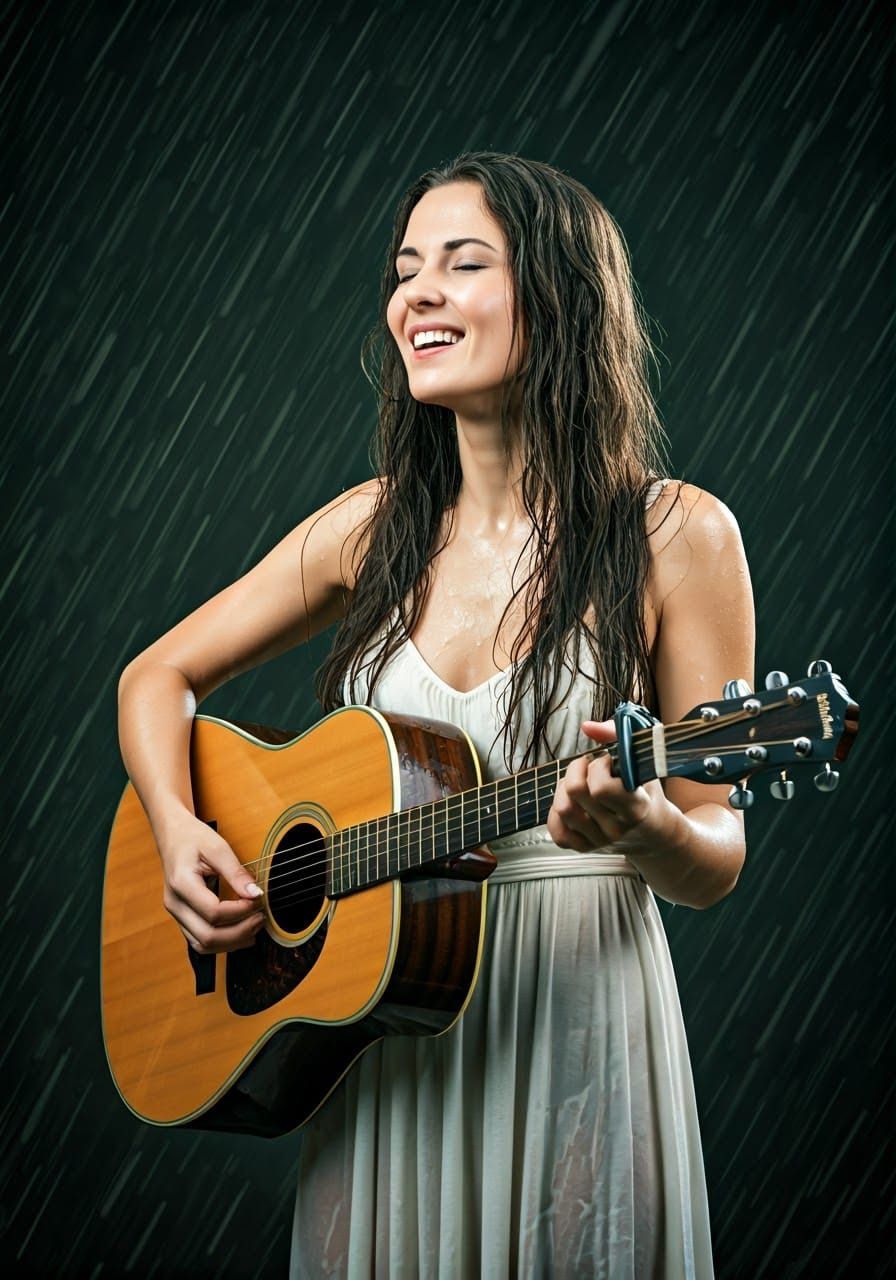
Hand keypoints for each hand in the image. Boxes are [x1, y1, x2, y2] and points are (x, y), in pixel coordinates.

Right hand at [155, 809, 265, 953]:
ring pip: (203, 945)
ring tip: (254, 927)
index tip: (257, 899)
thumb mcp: (218, 847)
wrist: (173, 835)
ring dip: (232, 942)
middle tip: (260, 918)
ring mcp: (176, 914)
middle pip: (207, 936)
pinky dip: (222, 941)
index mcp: (181, 884)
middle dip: (239, 932)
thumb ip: (236, 872)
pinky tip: (241, 931)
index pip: (213, 912)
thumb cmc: (193, 837)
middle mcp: (175, 904)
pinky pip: (201, 941)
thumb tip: (256, 894)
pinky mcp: (182, 917)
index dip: (240, 911)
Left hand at [546, 719, 679, 854]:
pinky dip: (557, 812)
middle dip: (578, 769)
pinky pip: (557, 832)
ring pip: (562, 809)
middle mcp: (616, 829)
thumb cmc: (648, 791)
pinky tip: (573, 802)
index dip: (598, 767)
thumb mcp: (645, 761)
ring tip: (581, 783)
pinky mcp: (585, 848)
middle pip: (574, 793)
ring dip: (565, 788)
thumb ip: (619, 736)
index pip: (601, 789)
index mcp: (635, 808)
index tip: (608, 761)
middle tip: (591, 767)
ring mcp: (599, 841)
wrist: (656, 834)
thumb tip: (587, 727)